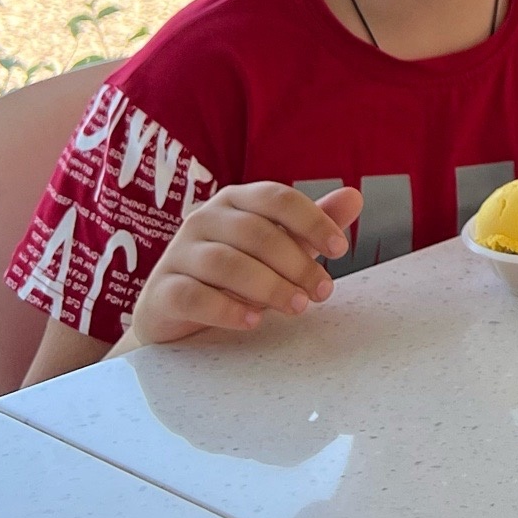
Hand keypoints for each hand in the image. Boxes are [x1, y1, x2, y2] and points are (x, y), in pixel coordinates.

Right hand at [122, 181, 361, 347]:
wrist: (176, 311)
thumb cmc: (236, 272)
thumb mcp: (278, 246)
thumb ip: (311, 224)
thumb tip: (355, 196)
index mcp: (235, 200)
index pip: (277, 198)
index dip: (312, 221)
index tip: (340, 250)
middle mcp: (204, 218)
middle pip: (256, 233)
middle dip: (296, 264)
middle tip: (322, 292)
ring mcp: (178, 253)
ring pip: (226, 263)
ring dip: (268, 286)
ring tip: (297, 307)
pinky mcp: (162, 290)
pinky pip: (193, 295)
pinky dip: (226, 309)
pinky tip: (253, 321)